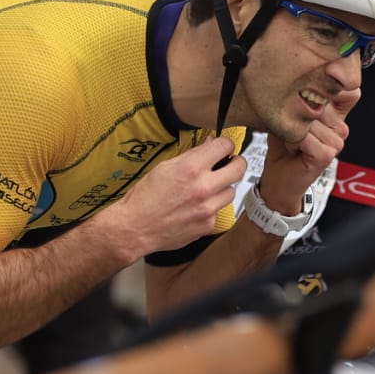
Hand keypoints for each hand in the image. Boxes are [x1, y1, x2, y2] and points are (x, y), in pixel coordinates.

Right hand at [109, 136, 245, 261]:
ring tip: (205, 189)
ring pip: (231, 191)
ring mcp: (208, 208)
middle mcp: (203, 187)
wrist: (135, 228)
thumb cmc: (144, 198)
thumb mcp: (165, 167)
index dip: (225, 145)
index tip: (224, 148)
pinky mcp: (208, 224)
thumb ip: (191, 156)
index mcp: (191, 168)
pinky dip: (211, 207)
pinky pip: (219, 210)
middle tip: (229, 164)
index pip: (225, 146)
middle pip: (239, 168)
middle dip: (235, 163)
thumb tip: (209, 146)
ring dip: (222, 188)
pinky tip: (195, 207)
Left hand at [257, 88, 355, 213]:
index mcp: (337, 115)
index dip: (330, 85)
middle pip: (321, 101)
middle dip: (299, 112)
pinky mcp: (327, 154)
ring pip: (310, 119)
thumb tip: (300, 81)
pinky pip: (304, 136)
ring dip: (293, 129)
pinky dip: (291, 140)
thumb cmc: (284, 147)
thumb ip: (301, 96)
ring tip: (293, 140)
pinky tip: (293, 149)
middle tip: (294, 129)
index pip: (349, 89)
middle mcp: (341, 128)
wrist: (280, 180)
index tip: (311, 92)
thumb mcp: (291, 114)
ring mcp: (337, 141)